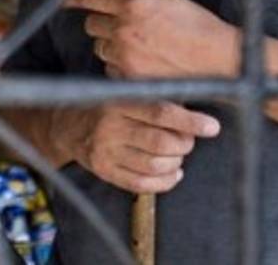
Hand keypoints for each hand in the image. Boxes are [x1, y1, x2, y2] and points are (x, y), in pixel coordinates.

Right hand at [57, 101, 220, 193]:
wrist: (65, 125)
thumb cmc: (106, 106)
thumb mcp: (123, 92)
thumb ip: (153, 98)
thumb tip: (196, 110)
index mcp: (118, 102)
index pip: (160, 112)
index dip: (190, 121)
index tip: (212, 127)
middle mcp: (109, 127)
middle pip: (161, 143)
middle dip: (184, 144)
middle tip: (187, 141)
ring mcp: (105, 151)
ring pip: (154, 165)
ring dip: (176, 163)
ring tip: (177, 156)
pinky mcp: (103, 170)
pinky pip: (141, 184)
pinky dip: (165, 182)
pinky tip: (172, 173)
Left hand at [65, 0, 241, 78]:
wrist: (219, 60)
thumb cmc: (195, 23)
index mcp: (132, 1)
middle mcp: (123, 27)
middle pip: (91, 24)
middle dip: (103, 22)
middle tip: (126, 25)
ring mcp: (124, 54)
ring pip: (100, 47)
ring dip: (112, 44)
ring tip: (141, 45)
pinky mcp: (128, 77)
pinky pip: (110, 68)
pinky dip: (121, 65)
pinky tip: (144, 62)